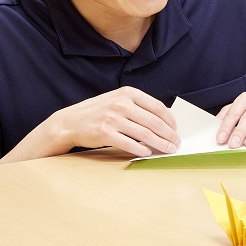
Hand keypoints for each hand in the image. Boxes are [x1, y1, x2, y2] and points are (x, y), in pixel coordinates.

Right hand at [49, 86, 178, 157]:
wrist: (69, 122)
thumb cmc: (97, 112)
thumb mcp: (117, 100)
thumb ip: (138, 106)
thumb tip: (163, 119)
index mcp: (128, 93)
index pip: (158, 107)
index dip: (170, 120)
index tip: (175, 130)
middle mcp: (121, 104)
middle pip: (154, 122)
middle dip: (169, 135)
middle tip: (176, 143)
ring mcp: (112, 118)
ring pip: (145, 134)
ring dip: (160, 144)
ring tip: (168, 150)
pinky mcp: (105, 133)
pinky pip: (129, 144)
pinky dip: (142, 149)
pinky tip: (148, 153)